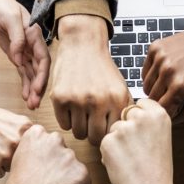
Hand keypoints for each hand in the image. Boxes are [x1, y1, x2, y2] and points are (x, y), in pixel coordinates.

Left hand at [0, 0, 49, 108]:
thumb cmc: (3, 6)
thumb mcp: (10, 19)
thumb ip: (17, 38)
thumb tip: (19, 58)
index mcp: (35, 36)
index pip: (43, 59)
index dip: (42, 75)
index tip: (37, 89)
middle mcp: (33, 46)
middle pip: (39, 71)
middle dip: (38, 88)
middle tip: (35, 103)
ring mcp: (26, 52)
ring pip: (32, 75)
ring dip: (33, 90)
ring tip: (32, 106)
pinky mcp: (18, 56)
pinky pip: (24, 73)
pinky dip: (25, 85)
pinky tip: (26, 97)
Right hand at [0, 97, 31, 176]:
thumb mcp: (16, 121)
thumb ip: (29, 135)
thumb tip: (40, 151)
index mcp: (27, 131)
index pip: (34, 152)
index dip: (26, 152)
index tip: (21, 151)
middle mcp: (17, 143)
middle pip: (24, 162)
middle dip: (15, 158)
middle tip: (3, 147)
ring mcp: (5, 155)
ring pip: (11, 169)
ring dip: (4, 164)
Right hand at [0, 125, 91, 183]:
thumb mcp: (19, 161)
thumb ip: (35, 151)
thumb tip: (47, 154)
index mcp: (36, 134)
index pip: (49, 139)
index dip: (46, 156)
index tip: (41, 166)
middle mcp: (54, 141)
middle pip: (63, 151)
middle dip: (59, 165)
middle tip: (48, 181)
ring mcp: (70, 157)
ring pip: (74, 166)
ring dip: (68, 177)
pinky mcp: (82, 173)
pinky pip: (83, 180)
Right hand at [51, 14, 130, 145]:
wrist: (83, 44)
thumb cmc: (102, 70)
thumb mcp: (121, 88)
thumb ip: (124, 112)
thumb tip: (124, 135)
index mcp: (116, 99)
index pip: (112, 134)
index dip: (108, 134)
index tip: (104, 128)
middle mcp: (98, 101)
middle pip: (95, 138)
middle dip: (93, 134)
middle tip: (92, 125)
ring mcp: (77, 100)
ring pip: (78, 134)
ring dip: (80, 127)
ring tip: (82, 115)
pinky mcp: (60, 98)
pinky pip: (64, 125)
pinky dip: (67, 120)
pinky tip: (72, 108)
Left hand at [100, 99, 175, 183]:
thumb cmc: (157, 173)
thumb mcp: (161, 140)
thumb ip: (147, 124)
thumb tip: (130, 116)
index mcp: (159, 115)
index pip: (140, 104)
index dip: (138, 119)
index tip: (142, 132)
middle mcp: (141, 117)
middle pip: (125, 115)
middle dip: (126, 130)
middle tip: (137, 150)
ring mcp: (123, 129)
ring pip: (113, 130)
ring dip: (117, 143)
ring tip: (131, 161)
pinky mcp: (108, 141)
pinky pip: (104, 143)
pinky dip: (109, 154)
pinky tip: (122, 165)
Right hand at [142, 0, 183, 120]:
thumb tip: (168, 122)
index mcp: (179, 86)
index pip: (161, 111)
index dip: (169, 111)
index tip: (176, 106)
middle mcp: (167, 71)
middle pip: (152, 99)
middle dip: (162, 100)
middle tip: (176, 93)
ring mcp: (160, 58)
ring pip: (146, 86)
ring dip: (156, 88)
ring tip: (171, 82)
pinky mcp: (155, 49)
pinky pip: (145, 72)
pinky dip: (153, 75)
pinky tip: (166, 72)